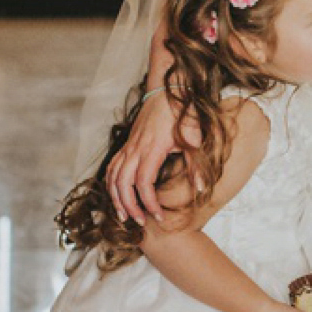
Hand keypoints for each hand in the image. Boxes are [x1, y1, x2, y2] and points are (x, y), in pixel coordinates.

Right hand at [107, 90, 199, 225]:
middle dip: (129, 205)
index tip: (158, 215)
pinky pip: (112, 167)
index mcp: (152, 149)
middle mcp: (135, 148)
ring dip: (116, 197)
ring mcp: (129, 146)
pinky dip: (111, 183)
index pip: (143, 182)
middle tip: (139, 222)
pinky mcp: (127, 144)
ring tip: (124, 215)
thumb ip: (196, 164)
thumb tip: (201, 188)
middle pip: (123, 183)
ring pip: (113, 176)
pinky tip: (117, 194)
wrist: (168, 89)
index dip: (148, 202)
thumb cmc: (182, 112)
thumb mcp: (194, 138)